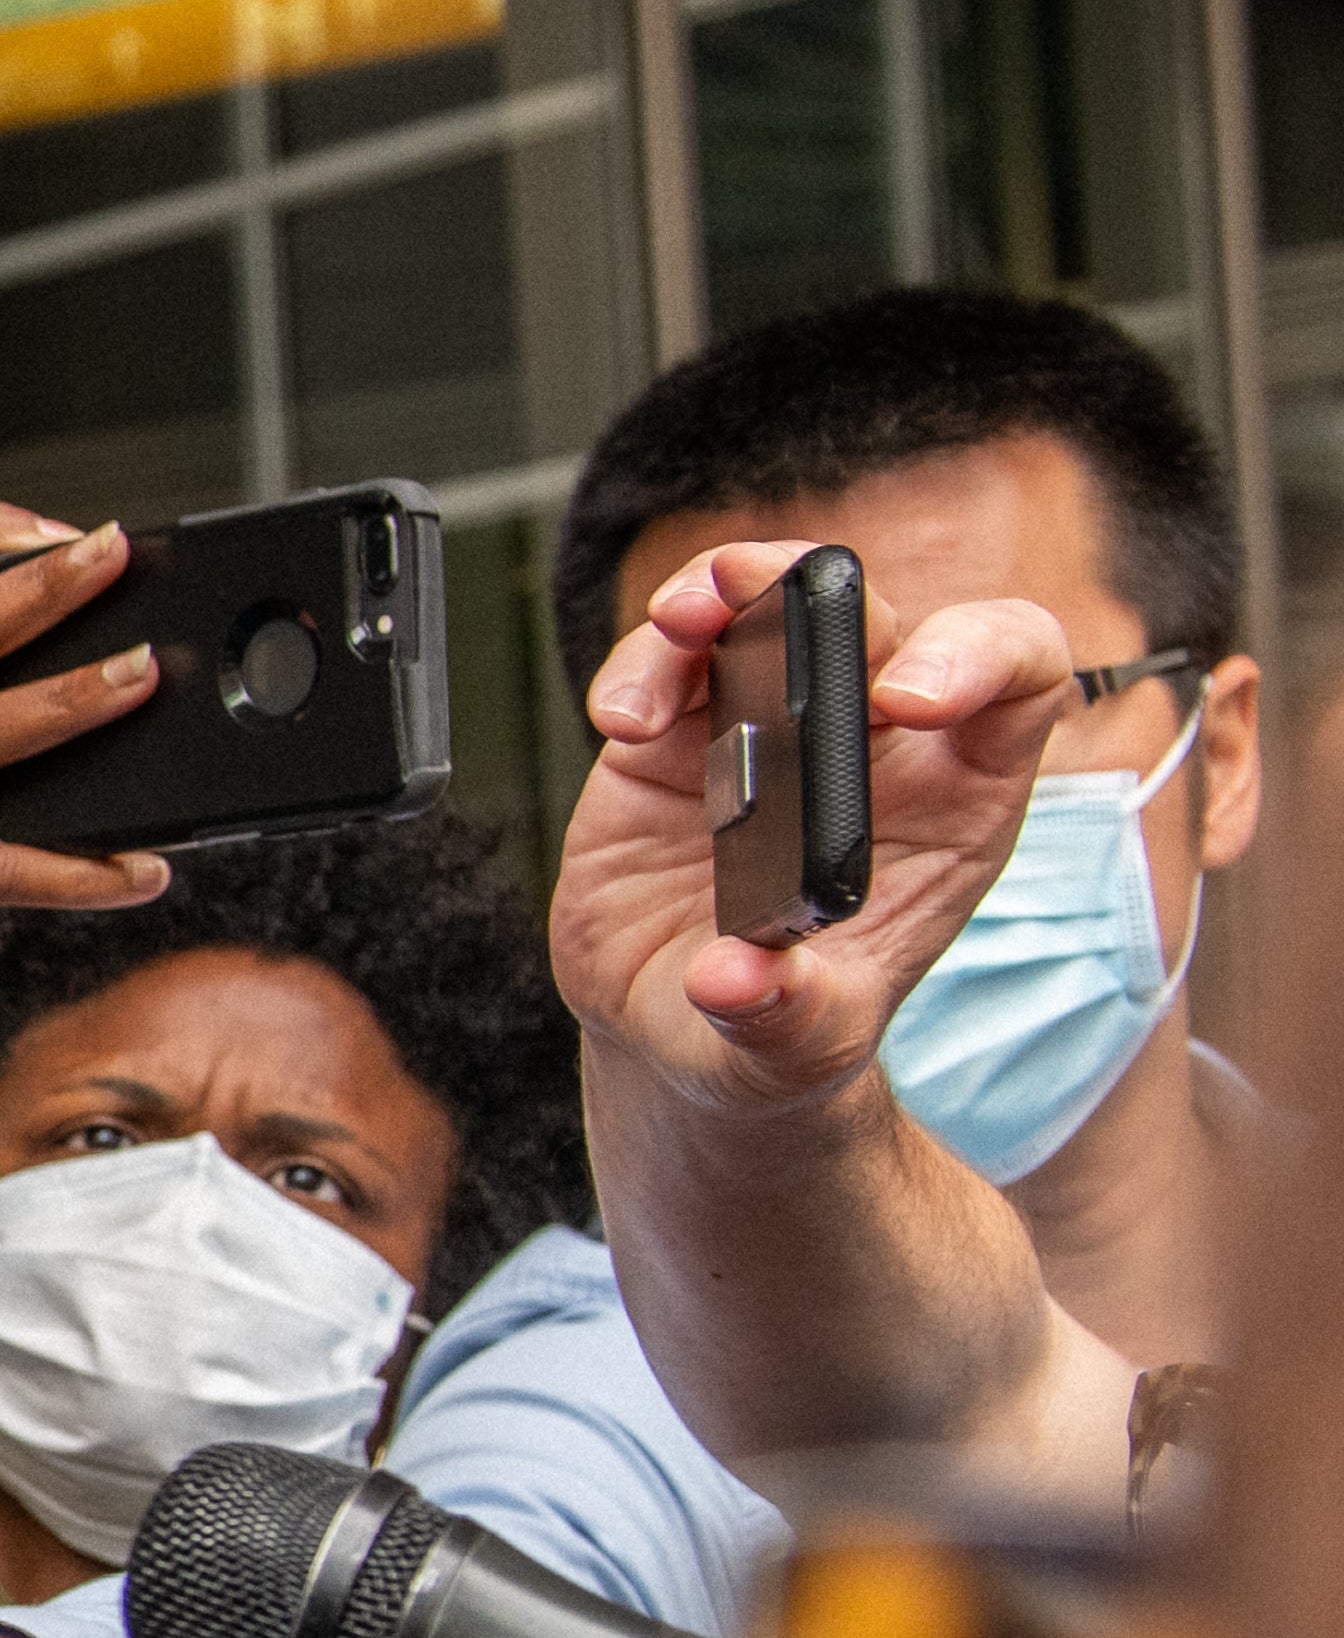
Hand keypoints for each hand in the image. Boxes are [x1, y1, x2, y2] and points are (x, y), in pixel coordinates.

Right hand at [549, 550, 1077, 1120]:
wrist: (684, 1029)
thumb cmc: (783, 1033)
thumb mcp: (803, 1048)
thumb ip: (789, 1017)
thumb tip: (739, 981)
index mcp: (954, 800)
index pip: (1016, 680)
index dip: (980, 658)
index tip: (907, 701)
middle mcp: (871, 745)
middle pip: (875, 614)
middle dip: (815, 589)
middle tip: (748, 594)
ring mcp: (773, 727)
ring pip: (769, 607)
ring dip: (725, 592)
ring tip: (678, 620)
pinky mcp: (681, 735)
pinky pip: (671, 660)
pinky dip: (643, 666)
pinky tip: (622, 724)